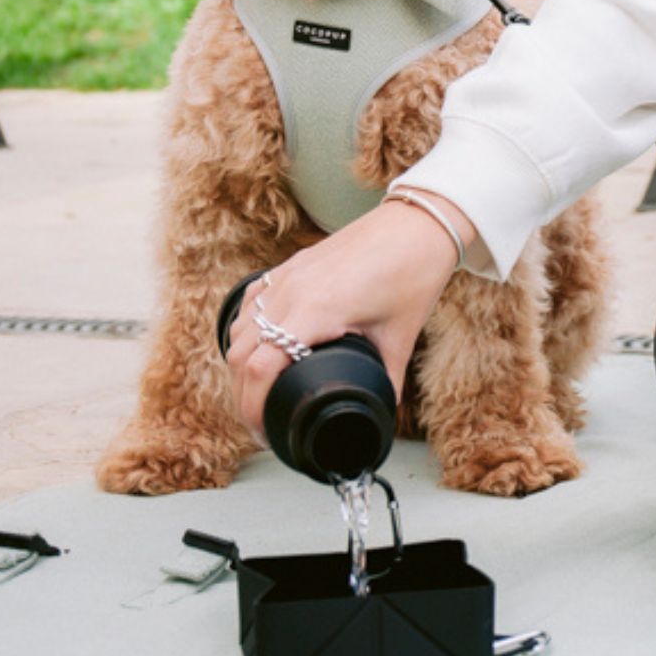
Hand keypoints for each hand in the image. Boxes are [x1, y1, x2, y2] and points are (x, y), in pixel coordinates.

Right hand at [226, 190, 475, 439]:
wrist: (416, 224)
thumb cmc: (412, 275)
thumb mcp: (400, 337)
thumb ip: (386, 380)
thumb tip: (379, 412)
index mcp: (316, 310)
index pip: (260, 368)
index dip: (254, 409)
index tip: (266, 432)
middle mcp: (291, 291)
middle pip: (239, 354)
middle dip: (242, 395)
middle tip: (260, 422)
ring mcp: (286, 275)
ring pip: (239, 329)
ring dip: (240, 364)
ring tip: (256, 391)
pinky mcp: (289, 266)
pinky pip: (251, 303)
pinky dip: (246, 331)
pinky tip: (257, 346)